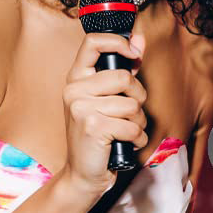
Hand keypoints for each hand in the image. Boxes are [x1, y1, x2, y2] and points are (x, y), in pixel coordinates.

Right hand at [57, 31, 147, 197]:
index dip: (118, 43)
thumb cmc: (99, 134)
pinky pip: (132, 126)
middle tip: (131, 113)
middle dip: (138, 98)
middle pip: (124, 77)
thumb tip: (139, 39)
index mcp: (76, 78)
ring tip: (127, 131)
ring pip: (132, 105)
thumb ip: (123, 68)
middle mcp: (74, 90)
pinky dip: (137, 138)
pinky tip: (127, 143)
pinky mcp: (93, 127)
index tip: (134, 55)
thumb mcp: (107, 98)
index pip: (93, 42)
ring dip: (139, 122)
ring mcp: (81, 108)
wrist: (83, 174)